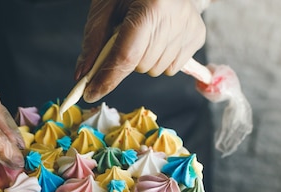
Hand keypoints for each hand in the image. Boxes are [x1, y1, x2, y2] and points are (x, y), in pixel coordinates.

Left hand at [75, 0, 206, 102]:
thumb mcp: (105, 8)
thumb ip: (93, 42)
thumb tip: (83, 77)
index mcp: (151, 5)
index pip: (127, 54)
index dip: (107, 78)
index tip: (91, 94)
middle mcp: (175, 16)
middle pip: (142, 65)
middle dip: (127, 59)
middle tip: (125, 37)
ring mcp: (190, 27)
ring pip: (156, 70)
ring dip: (144, 60)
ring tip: (144, 33)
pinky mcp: (198, 35)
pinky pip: (172, 68)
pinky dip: (160, 59)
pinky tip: (158, 37)